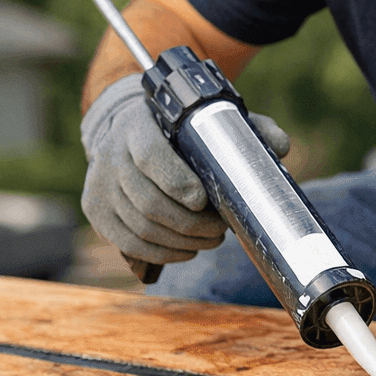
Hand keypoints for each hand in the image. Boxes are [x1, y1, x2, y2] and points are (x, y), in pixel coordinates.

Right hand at [80, 76, 289, 263]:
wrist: (127, 134)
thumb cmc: (179, 131)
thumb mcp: (210, 121)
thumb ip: (248, 130)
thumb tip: (280, 146)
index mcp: (138, 125)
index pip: (150, 156)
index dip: (177, 182)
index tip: (204, 200)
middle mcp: (110, 154)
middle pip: (148, 202)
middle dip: (190, 225)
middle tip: (220, 230)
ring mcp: (98, 184)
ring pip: (140, 228)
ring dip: (181, 242)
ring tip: (210, 240)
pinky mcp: (95, 211)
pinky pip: (129, 244)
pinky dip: (162, 253)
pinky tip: (186, 251)